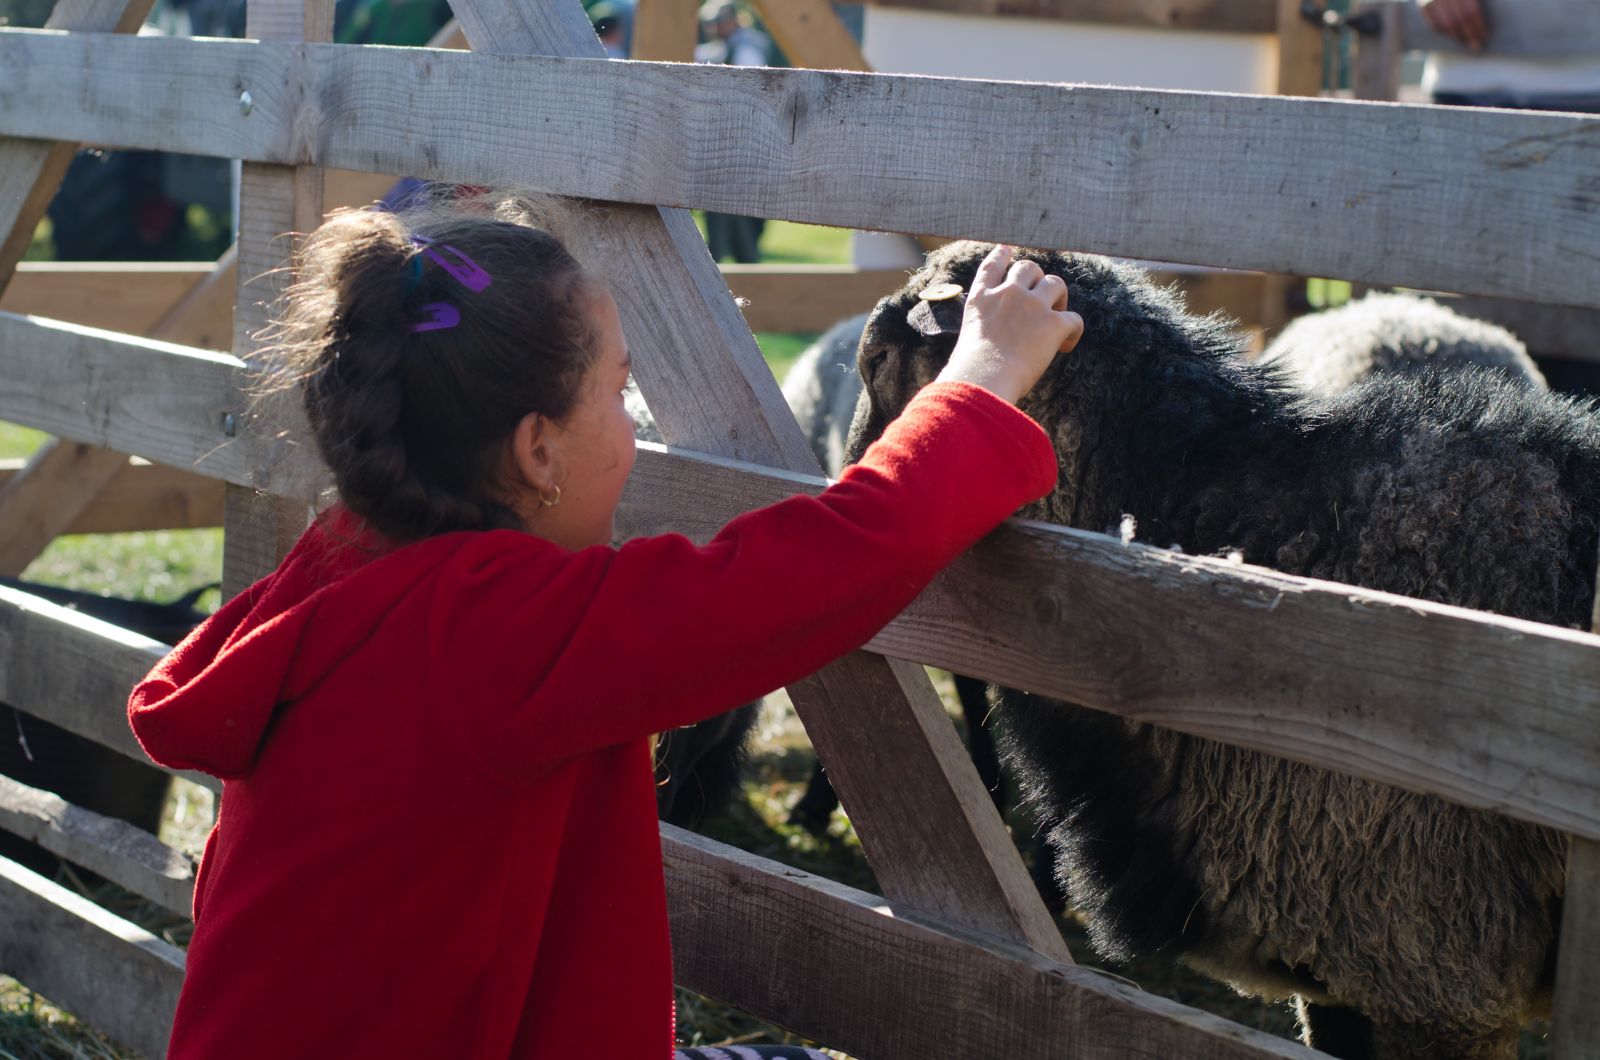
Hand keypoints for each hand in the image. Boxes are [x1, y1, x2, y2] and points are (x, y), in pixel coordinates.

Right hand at [936, 244, 1083, 404]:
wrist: (984, 378)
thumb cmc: (971, 371)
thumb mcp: (967, 339)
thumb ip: (984, 329)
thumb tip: (994, 345)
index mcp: (981, 298)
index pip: (992, 265)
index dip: (1001, 255)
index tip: (1007, 250)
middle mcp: (1007, 294)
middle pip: (1028, 267)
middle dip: (1037, 279)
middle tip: (1041, 302)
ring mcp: (1031, 305)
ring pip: (1055, 282)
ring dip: (1059, 297)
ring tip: (1057, 318)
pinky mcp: (1053, 323)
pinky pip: (1074, 318)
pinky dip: (1073, 332)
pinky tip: (1065, 346)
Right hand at [1421, 0, 1487, 50]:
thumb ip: (1473, 1)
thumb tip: (1480, 19)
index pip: (1471, 12)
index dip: (1478, 26)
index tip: (1485, 35)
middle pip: (1460, 21)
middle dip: (1470, 34)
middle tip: (1476, 45)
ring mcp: (1433, 1)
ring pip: (1446, 25)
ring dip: (1457, 36)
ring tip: (1465, 41)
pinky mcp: (1423, 5)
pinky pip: (1434, 24)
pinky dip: (1443, 32)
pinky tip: (1451, 35)